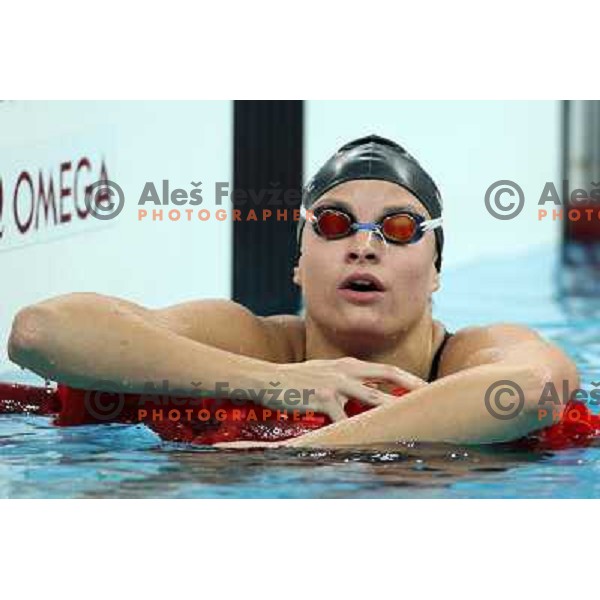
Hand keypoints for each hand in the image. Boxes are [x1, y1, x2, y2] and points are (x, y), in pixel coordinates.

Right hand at [273, 357, 426, 421]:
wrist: (268, 379)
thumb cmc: (297, 379)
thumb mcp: (325, 372)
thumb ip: (346, 378)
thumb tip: (366, 390)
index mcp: (348, 364)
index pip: (385, 369)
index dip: (407, 378)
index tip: (425, 387)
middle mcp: (345, 371)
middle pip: (386, 376)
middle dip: (411, 386)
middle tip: (431, 397)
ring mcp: (334, 384)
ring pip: (371, 397)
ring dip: (392, 408)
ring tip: (410, 419)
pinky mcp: (322, 399)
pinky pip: (342, 418)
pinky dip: (353, 429)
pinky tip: (363, 439)